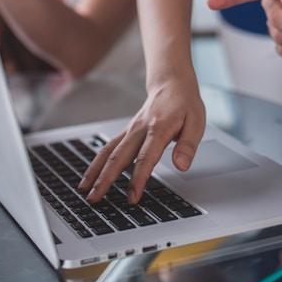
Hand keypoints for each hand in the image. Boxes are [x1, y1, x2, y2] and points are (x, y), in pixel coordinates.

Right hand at [79, 77, 205, 203]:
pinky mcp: (127, 132)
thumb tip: (181, 165)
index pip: (145, 157)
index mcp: (159, 128)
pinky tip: (90, 176)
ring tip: (84, 190)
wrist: (172, 83)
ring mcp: (131, 130)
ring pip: (108, 152)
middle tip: (95, 198)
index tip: (132, 197)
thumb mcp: (197, 122)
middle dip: (105, 179)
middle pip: (119, 156)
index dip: (138, 178)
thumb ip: (188, 145)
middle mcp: (140, 129)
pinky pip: (108, 147)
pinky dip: (97, 162)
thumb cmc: (185, 104)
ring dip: (95, 171)